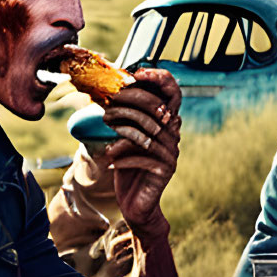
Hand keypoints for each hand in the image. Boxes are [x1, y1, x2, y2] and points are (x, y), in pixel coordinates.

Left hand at [102, 67, 180, 240]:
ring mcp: (171, 152)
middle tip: (107, 105)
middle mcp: (173, 133)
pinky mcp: (165, 169)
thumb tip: (103, 90)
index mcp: (167, 121)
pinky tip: (109, 160)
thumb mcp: (123, 137)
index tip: (137, 73)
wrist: (134, 203)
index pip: (173, 92)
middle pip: (155, 109)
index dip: (160, 79)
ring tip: (105, 128)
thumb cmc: (126, 165)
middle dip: (129, 102)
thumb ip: (122, 115)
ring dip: (122, 130)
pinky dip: (123, 157)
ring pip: (147, 133)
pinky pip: (143, 157)